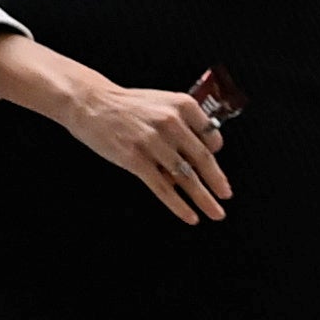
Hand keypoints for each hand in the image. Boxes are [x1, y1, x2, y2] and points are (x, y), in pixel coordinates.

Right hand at [0, 36, 232, 221]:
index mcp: (181, 106)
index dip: (216, 151)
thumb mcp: (161, 102)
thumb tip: (200, 155)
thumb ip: (183, 123)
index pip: (210, 134)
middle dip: (217, 182)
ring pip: (186, 177)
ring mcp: (153, 143)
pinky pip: (163, 188)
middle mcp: (170, 123)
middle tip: (226, 196)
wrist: (92, 104)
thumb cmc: (128, 105)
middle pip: (202, 159)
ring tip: (215, 213)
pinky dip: (179, 205)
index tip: (215, 163)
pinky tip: (190, 216)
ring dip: (203, 199)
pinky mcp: (136, 160)